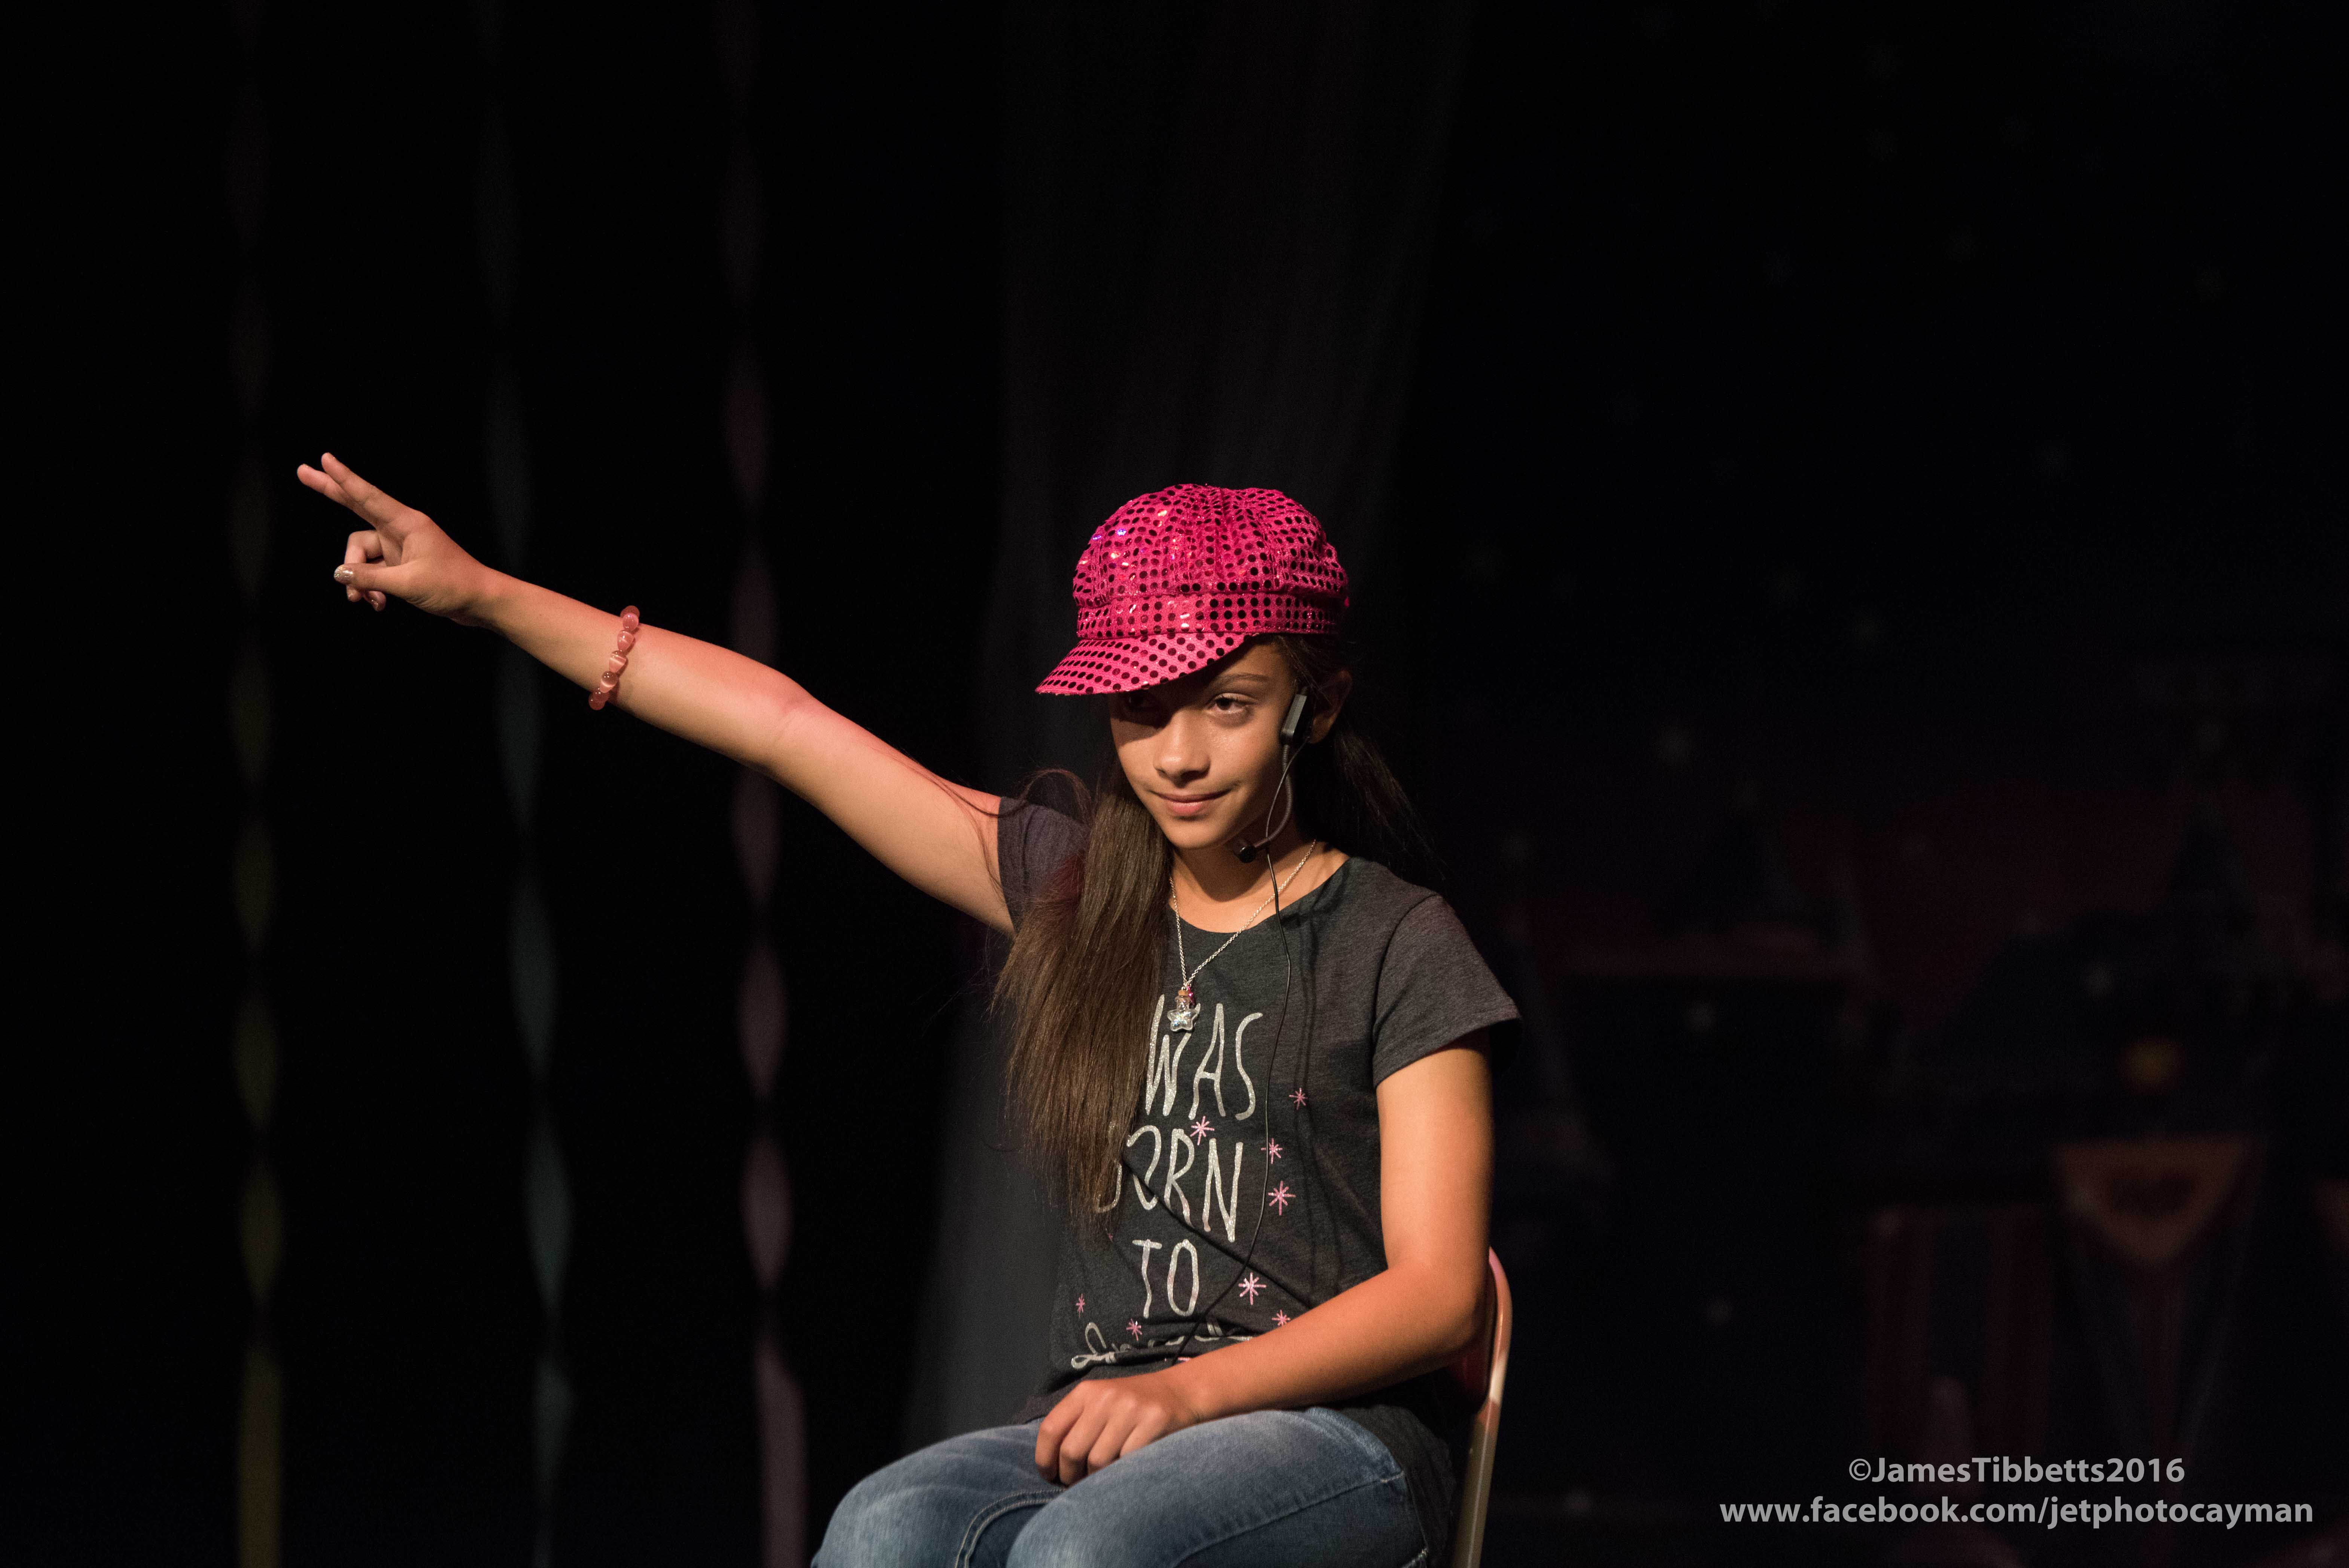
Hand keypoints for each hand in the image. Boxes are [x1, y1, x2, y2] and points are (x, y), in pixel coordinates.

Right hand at [299, 452, 493, 623]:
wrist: (480, 602)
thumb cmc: (453, 586)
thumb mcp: (407, 583)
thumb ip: (369, 578)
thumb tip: (339, 573)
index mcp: (407, 523)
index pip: (367, 496)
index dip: (344, 478)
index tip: (325, 459)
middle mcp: (400, 530)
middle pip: (356, 506)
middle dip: (330, 492)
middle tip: (302, 472)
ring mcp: (398, 546)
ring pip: (360, 556)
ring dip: (358, 580)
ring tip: (369, 601)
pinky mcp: (400, 563)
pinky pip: (371, 571)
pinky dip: (370, 588)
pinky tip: (378, 604)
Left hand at [1034, 1369, 1206, 1484]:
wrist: (1180, 1392)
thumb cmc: (1131, 1405)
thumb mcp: (1100, 1403)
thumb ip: (1075, 1424)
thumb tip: (1051, 1465)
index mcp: (1086, 1392)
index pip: (1050, 1428)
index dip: (1044, 1459)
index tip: (1049, 1475)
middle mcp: (1105, 1397)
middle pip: (1072, 1450)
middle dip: (1070, 1475)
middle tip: (1077, 1482)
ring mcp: (1130, 1409)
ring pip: (1098, 1461)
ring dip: (1097, 1478)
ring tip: (1101, 1478)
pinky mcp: (1153, 1422)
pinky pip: (1127, 1461)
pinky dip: (1122, 1472)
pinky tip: (1125, 1469)